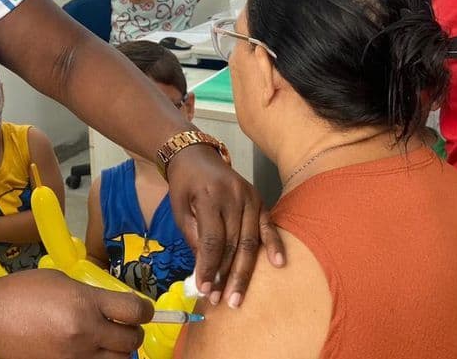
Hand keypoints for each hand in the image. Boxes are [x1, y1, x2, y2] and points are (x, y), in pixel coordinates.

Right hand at [0, 269, 153, 358]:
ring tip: (109, 340)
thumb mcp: (60, 280)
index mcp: (85, 303)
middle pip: (131, 340)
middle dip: (134, 331)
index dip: (145, 310)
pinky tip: (90, 350)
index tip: (143, 309)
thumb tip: (112, 305)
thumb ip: (90, 294)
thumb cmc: (20, 292)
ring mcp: (76, 357)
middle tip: (127, 325)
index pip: (134, 310)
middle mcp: (85, 333)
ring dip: (119, 350)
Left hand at [166, 144, 285, 307]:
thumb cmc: (185, 185)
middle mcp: (234, 196)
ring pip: (250, 241)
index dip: (209, 267)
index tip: (203, 289)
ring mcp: (250, 197)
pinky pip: (269, 225)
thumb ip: (193, 236)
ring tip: (237, 296)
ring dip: (244, 271)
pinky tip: (278, 264)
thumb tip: (206, 270)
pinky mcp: (260, 199)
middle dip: (226, 275)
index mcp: (210, 196)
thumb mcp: (179, 208)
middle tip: (221, 300)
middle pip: (234, 244)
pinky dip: (274, 244)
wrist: (196, 156)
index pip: (213, 240)